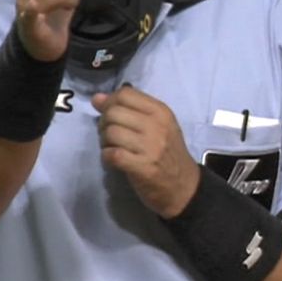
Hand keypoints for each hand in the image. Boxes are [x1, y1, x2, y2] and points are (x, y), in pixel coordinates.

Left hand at [92, 85, 201, 218]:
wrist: (183, 186)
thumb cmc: (168, 153)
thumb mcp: (157, 125)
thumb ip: (130, 110)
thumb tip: (97, 98)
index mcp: (161, 111)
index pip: (125, 94)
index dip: (110, 102)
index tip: (110, 115)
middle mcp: (156, 126)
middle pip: (114, 112)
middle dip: (104, 123)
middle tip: (110, 136)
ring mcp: (150, 147)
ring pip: (111, 132)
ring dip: (104, 141)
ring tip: (112, 148)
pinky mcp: (142, 167)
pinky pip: (112, 154)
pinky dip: (106, 157)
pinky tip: (113, 160)